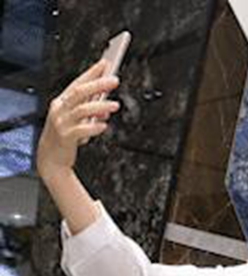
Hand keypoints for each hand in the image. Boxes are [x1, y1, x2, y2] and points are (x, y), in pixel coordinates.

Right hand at [37, 59, 120, 180]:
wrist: (51, 158)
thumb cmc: (64, 136)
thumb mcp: (76, 120)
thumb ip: (91, 110)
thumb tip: (108, 105)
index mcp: (61, 102)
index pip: (77, 83)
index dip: (91, 72)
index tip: (105, 63)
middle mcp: (59, 110)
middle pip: (79, 92)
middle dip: (98, 84)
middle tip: (114, 80)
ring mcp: (61, 123)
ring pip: (82, 109)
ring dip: (101, 106)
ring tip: (115, 105)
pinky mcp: (65, 137)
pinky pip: (81, 130)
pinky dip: (94, 127)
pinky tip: (103, 126)